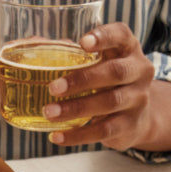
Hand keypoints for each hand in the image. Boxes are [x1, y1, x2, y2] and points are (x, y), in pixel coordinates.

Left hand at [44, 23, 170, 152]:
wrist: (138, 118)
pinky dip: (77, 135)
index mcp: (127, 49)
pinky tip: (56, 136)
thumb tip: (32, 42)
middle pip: (115, 72)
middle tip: (53, 88)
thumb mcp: (98, 65)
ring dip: (75, 108)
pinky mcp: (130, 125)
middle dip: (82, 79)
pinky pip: (103, 131)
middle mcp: (138, 71)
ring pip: (108, 103)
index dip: (104, 37)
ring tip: (49, 112)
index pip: (121, 35)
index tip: (83, 42)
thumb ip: (71, 55)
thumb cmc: (107, 84)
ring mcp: (137, 99)